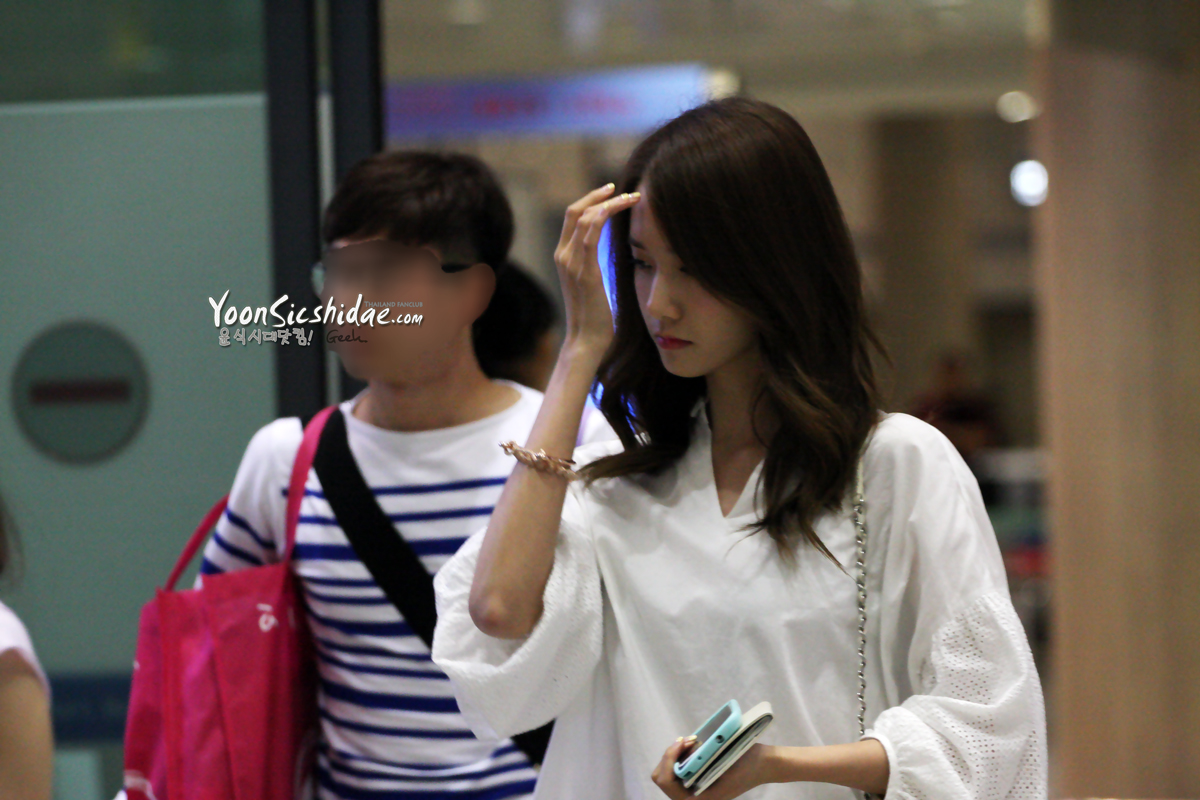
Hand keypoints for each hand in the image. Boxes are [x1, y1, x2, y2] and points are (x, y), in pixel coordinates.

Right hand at [553, 183, 640, 355]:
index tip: (611, 192)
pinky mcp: (584, 272)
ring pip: (585, 218)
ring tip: (632, 198)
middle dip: (599, 195)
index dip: (591, 200)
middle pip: (574, 210)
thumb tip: (611, 247)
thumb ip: (594, 262)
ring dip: (610, 203)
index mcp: (563, 257)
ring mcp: (571, 263)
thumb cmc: (595, 315)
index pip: (572, 217)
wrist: (587, 340)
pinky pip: (590, 236)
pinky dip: (604, 217)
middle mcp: (563, 255)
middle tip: (622, 189)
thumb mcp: (593, 282)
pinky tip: (619, 209)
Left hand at [652, 737, 773, 799]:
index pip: (667, 782)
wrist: (764, 765)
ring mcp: (694, 790)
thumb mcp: (724, 762)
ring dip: (675, 754)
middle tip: (686, 740)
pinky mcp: (697, 782)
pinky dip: (681, 755)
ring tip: (690, 740)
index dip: (669, 759)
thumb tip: (679, 755)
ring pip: (668, 771)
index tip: (682, 740)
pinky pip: (678, 769)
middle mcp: (694, 798)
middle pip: (661, 777)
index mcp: (699, 799)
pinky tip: (692, 745)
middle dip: (670, 755)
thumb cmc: (748, 764)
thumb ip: (700, 765)